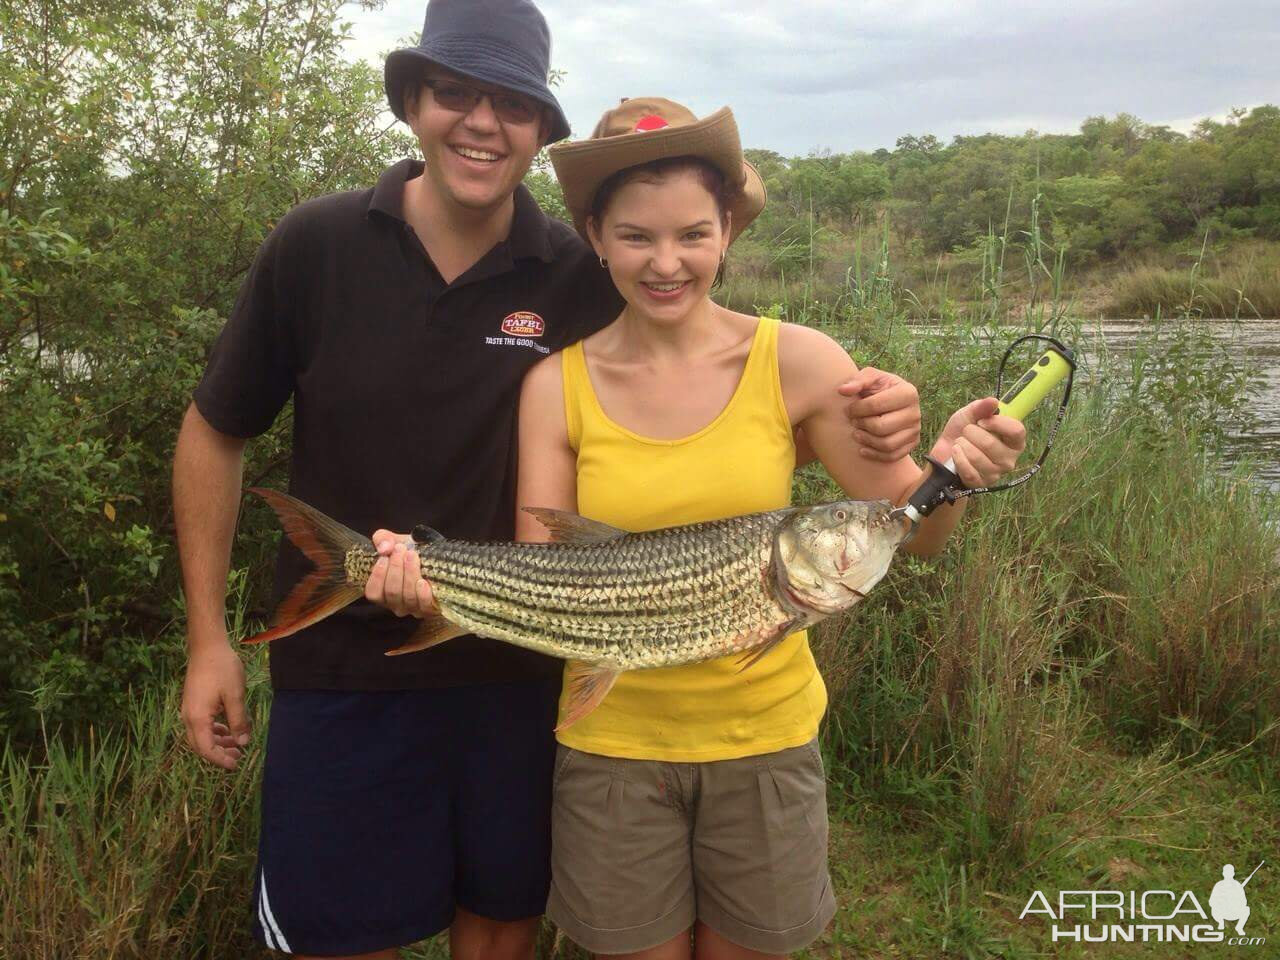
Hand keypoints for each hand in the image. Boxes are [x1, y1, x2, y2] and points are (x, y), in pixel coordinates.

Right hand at [181, 636, 249, 770]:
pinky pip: (202, 724)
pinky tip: (228, 728)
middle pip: (200, 745)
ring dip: (218, 742)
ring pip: (201, 735)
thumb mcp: (235, 695)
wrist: (207, 646)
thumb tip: (243, 742)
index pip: (206, 749)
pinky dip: (214, 730)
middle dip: (219, 754)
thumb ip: (238, 720)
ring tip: (237, 744)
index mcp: (197, 718)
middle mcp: (188, 717)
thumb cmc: (222, 668)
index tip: (235, 765)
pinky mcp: (193, 703)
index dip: (220, 760)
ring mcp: (189, 709)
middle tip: (239, 757)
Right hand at [365, 529, 437, 617]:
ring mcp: (412, 608)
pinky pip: (424, 605)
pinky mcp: (429, 608)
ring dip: (410, 574)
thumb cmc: (412, 551)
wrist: (438, 557)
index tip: (384, 557)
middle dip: (396, 569)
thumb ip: (383, 539)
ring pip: (407, 596)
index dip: (377, 576)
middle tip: (401, 550)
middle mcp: (396, 603)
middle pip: (392, 592)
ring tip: (412, 556)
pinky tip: (423, 581)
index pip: (373, 593)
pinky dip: (422, 594)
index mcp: (383, 591)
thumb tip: (384, 547)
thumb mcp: (395, 541)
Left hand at [837, 367, 921, 461]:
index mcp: (908, 392)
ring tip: (856, 433)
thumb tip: (843, 390)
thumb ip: (857, 381)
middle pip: (881, 427)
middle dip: (861, 425)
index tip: (848, 410)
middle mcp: (915, 413)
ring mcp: (915, 430)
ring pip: (887, 444)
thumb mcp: (869, 377)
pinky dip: (875, 455)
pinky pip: (892, 456)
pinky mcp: (912, 444)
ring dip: (866, 441)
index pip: (876, 405)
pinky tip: (862, 449)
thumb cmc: (877, 388)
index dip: (856, 409)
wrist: (888, 402)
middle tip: (853, 422)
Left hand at [932, 397, 1026, 486]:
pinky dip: (958, 458)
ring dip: (962, 445)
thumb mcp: (969, 414)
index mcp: (1014, 441)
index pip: (1017, 430)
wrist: (944, 453)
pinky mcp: (981, 484)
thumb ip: (981, 407)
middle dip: (971, 433)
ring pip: (977, 456)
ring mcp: (996, 474)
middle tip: (966, 432)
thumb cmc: (962, 433)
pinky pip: (968, 470)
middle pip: (991, 443)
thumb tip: (993, 401)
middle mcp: (1010, 459)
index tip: (982, 421)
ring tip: (960, 443)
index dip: (997, 423)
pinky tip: (956, 453)